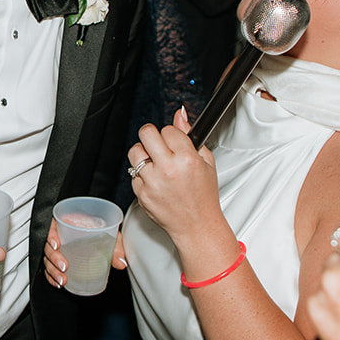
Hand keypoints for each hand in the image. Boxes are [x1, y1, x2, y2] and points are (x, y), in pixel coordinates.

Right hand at [45, 219, 125, 287]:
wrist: (100, 231)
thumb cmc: (100, 228)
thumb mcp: (110, 233)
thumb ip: (115, 246)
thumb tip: (121, 263)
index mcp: (67, 222)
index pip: (52, 226)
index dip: (51, 236)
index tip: (56, 245)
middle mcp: (59, 235)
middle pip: (47, 246)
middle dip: (54, 258)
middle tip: (64, 267)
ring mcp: (56, 248)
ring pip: (47, 259)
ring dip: (52, 271)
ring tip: (62, 280)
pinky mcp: (57, 260)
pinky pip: (49, 268)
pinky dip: (51, 277)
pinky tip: (58, 284)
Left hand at [127, 108, 223, 241]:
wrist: (196, 225)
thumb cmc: (203, 196)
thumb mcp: (206, 162)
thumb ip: (190, 135)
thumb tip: (180, 114)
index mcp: (187, 159)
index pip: (168, 129)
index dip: (171, 135)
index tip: (174, 143)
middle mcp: (168, 169)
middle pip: (146, 133)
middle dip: (152, 136)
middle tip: (158, 146)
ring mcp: (152, 182)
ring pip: (135, 152)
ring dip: (143, 154)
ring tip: (155, 163)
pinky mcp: (141, 194)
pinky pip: (133, 174)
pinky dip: (142, 175)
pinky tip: (155, 181)